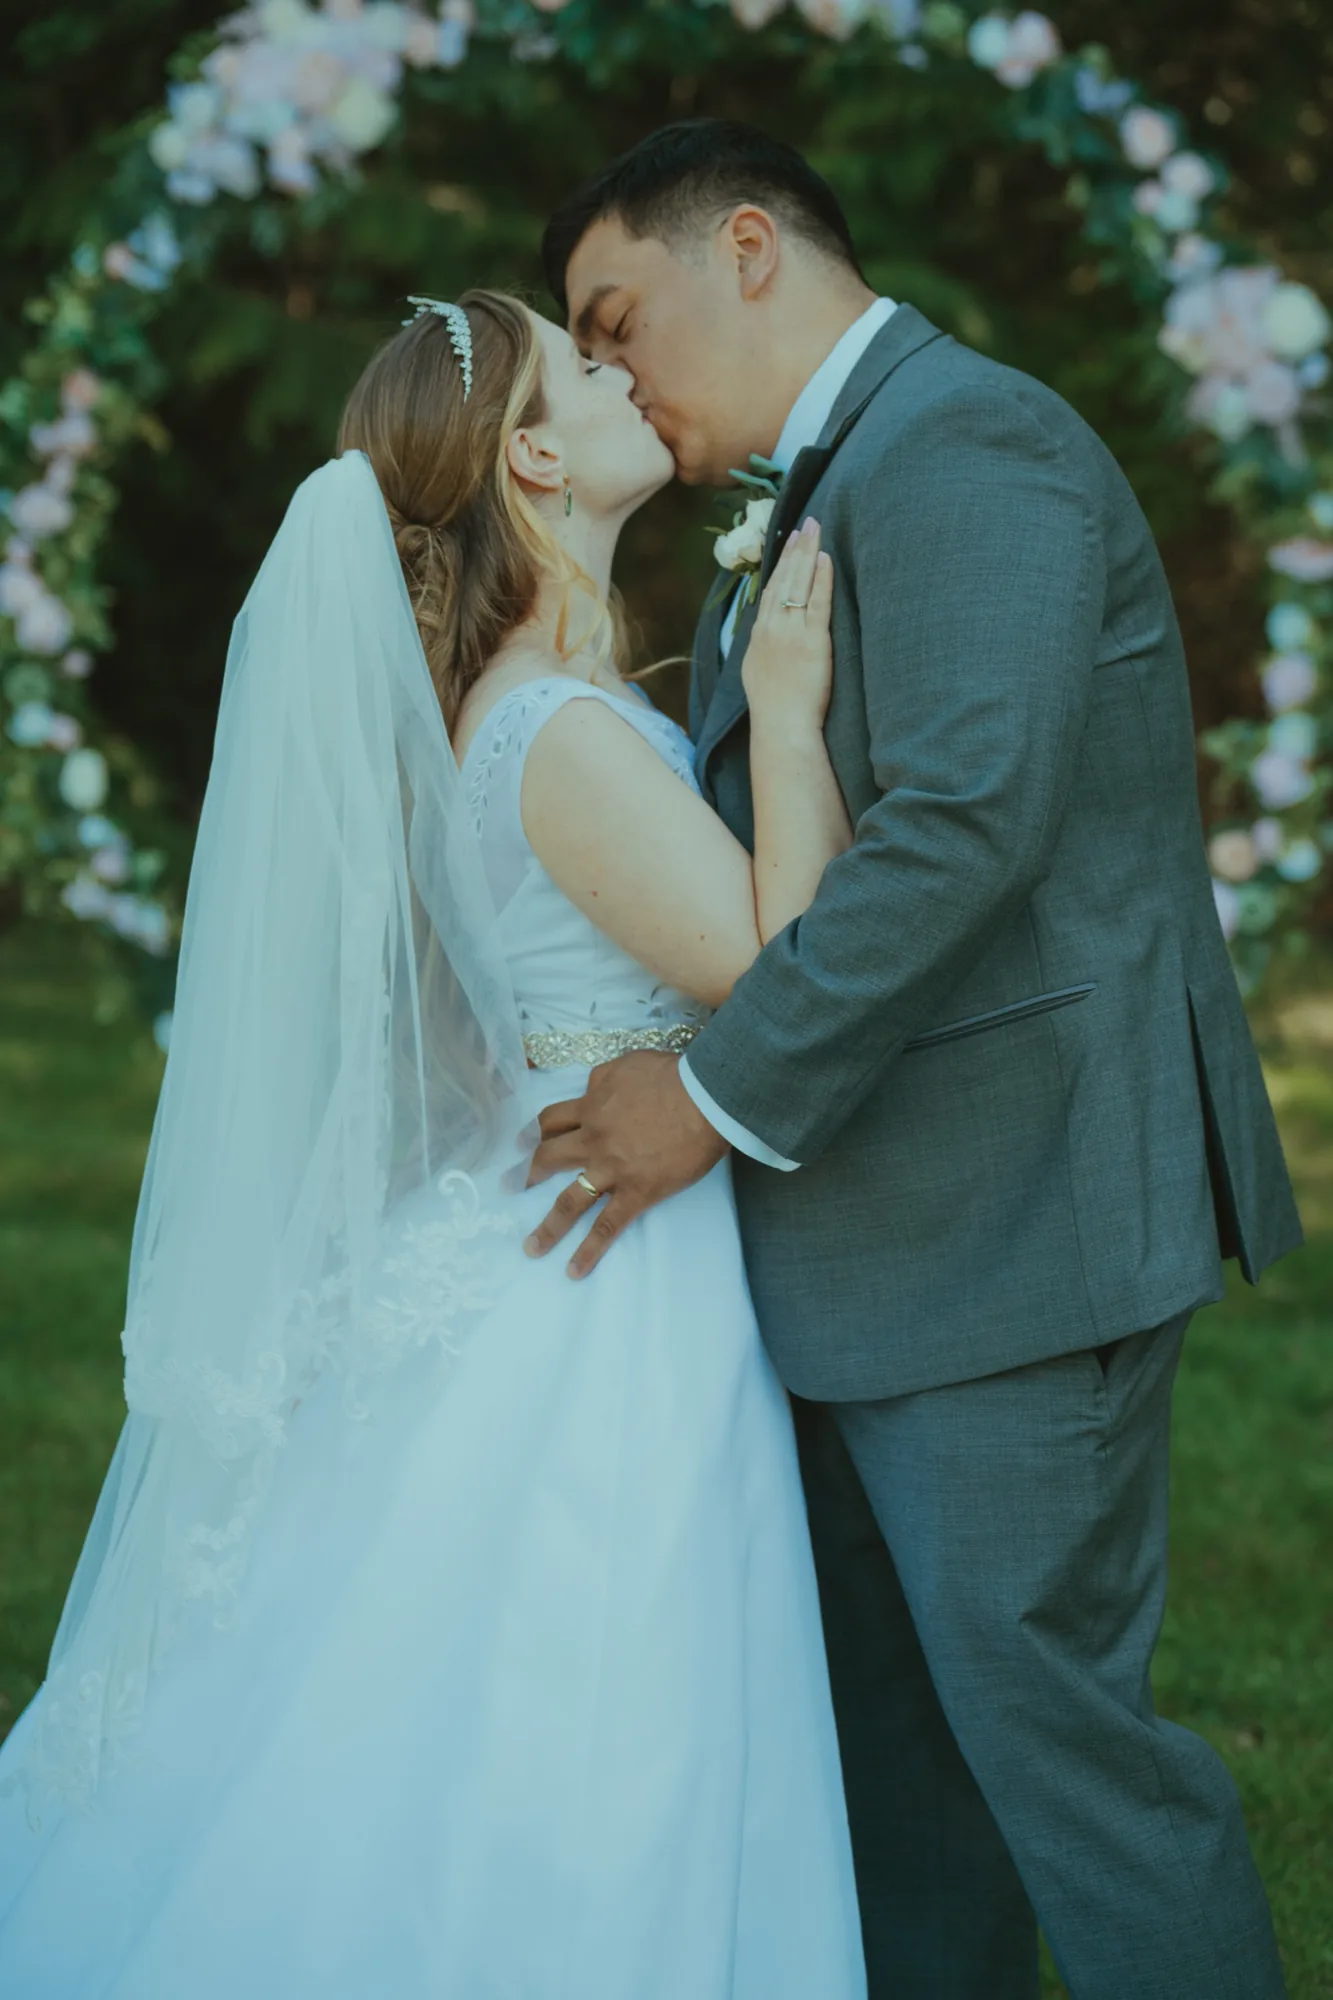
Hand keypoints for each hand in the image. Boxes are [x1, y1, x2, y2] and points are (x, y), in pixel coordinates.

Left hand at [524, 1051, 727, 1277]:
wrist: (703, 1096)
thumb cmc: (671, 1075)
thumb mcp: (626, 1064)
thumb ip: (603, 1080)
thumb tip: (591, 1090)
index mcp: (590, 1106)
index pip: (552, 1121)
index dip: (534, 1132)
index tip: (520, 1143)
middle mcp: (592, 1140)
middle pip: (549, 1158)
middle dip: (525, 1174)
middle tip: (508, 1188)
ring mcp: (611, 1170)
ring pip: (569, 1201)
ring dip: (548, 1227)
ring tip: (531, 1248)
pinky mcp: (636, 1193)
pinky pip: (607, 1226)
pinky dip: (589, 1251)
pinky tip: (573, 1271)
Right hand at [740, 518, 834, 730]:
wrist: (782, 725)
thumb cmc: (774, 707)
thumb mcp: (757, 671)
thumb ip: (763, 647)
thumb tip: (766, 633)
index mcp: (759, 635)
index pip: (770, 590)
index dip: (779, 564)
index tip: (787, 542)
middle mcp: (771, 628)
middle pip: (783, 579)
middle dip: (794, 548)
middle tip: (805, 524)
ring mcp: (791, 632)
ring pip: (798, 584)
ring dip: (807, 554)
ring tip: (815, 530)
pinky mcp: (812, 641)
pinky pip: (817, 602)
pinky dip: (821, 579)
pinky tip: (825, 559)